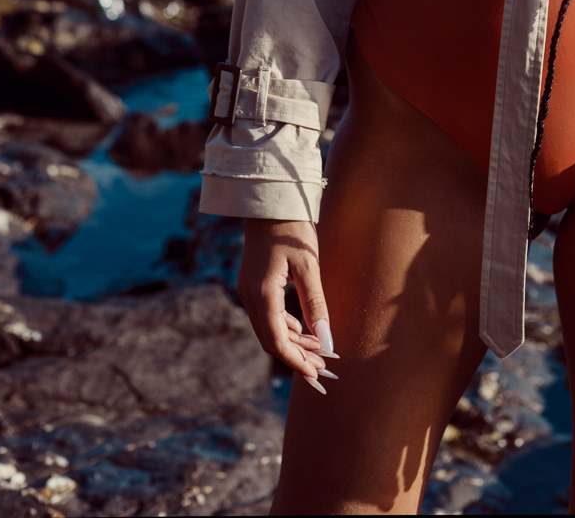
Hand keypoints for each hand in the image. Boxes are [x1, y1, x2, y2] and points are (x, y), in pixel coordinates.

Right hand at [237, 218, 337, 392]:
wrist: (271, 200)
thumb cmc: (293, 229)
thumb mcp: (309, 266)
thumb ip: (316, 304)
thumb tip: (327, 340)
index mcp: (262, 293)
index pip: (276, 341)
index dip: (296, 361)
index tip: (316, 375)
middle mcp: (249, 295)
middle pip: (270, 339)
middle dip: (295, 357)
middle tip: (321, 369)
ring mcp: (248, 290)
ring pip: (268, 328)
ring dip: (292, 343)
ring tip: (318, 352)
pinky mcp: (253, 284)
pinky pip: (267, 315)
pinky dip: (285, 327)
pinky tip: (304, 331)